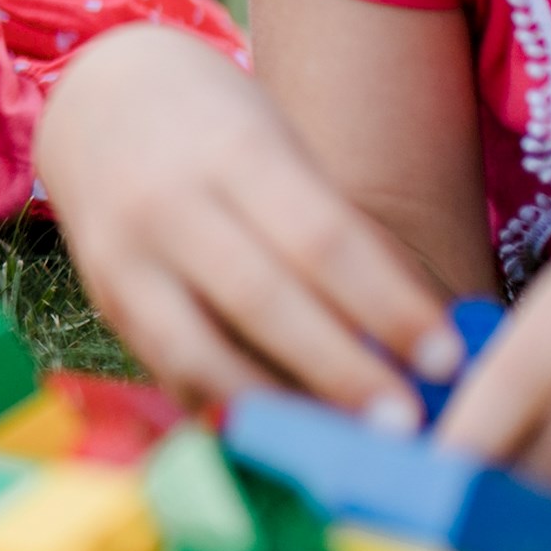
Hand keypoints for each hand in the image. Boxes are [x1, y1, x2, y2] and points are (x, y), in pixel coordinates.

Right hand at [34, 24, 459, 425]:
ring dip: (277, 409)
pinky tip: (279, 440)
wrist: (100, 101)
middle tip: (407, 425)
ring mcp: (124, 260)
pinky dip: (225, 411)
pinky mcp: (103, 304)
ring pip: (197, 353)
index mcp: (234, 152)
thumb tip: (418, 330)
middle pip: (263, 301)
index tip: (449, 360)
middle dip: (341, 371)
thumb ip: (333, 233)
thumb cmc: (220, 128)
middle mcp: (170, 205)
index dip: (389, 305)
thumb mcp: (281, 148)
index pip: (323, 239)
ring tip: (341, 449)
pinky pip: (167, 372)